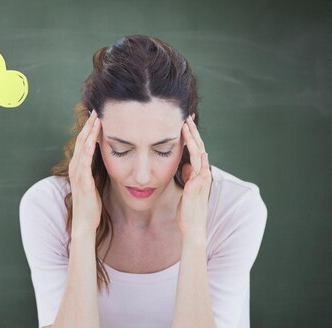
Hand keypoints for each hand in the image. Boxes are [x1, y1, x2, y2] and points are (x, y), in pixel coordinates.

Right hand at [68, 110, 101, 236]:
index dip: (90, 129)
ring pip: (82, 147)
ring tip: (96, 118)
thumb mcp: (93, 184)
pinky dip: (88, 147)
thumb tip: (105, 162)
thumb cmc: (90, 206)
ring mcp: (77, 173)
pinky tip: (93, 138)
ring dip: (89, 132)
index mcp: (78, 167)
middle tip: (97, 110)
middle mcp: (75, 167)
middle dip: (89, 125)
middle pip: (81, 140)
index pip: (83, 143)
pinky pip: (84, 160)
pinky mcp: (82, 180)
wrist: (84, 223)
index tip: (98, 116)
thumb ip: (95, 172)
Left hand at [175, 114, 212, 238]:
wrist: (192, 227)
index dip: (191, 137)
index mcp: (199, 174)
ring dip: (193, 140)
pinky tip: (196, 149)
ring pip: (198, 155)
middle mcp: (203, 175)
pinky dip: (198, 158)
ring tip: (187, 126)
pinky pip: (198, 170)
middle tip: (187, 117)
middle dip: (193, 133)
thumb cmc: (188, 210)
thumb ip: (188, 177)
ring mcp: (201, 180)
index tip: (185, 124)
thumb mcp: (186, 189)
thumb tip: (186, 166)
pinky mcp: (196, 187)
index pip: (196, 151)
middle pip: (199, 148)